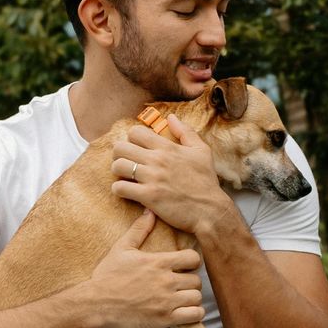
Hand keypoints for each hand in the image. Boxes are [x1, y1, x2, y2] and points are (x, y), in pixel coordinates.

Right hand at [82, 211, 204, 327]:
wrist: (95, 304)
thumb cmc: (107, 276)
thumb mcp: (122, 249)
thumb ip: (139, 230)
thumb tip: (150, 211)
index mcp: (158, 262)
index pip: (194, 258)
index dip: (192, 262)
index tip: (184, 267)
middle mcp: (166, 280)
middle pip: (197, 280)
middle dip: (190, 283)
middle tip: (180, 286)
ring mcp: (166, 301)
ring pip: (197, 298)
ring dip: (191, 299)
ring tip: (181, 300)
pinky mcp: (165, 319)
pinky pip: (194, 315)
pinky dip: (193, 315)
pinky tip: (183, 313)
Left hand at [110, 114, 234, 235]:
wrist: (210, 210)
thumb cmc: (206, 181)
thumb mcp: (202, 151)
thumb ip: (186, 132)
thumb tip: (171, 117)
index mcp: (167, 148)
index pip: (135, 132)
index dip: (132, 139)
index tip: (137, 148)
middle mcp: (157, 160)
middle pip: (121, 147)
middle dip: (120, 154)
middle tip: (126, 162)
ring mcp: (151, 178)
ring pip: (118, 166)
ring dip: (118, 171)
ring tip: (125, 176)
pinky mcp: (148, 197)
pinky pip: (120, 188)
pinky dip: (119, 189)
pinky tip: (127, 191)